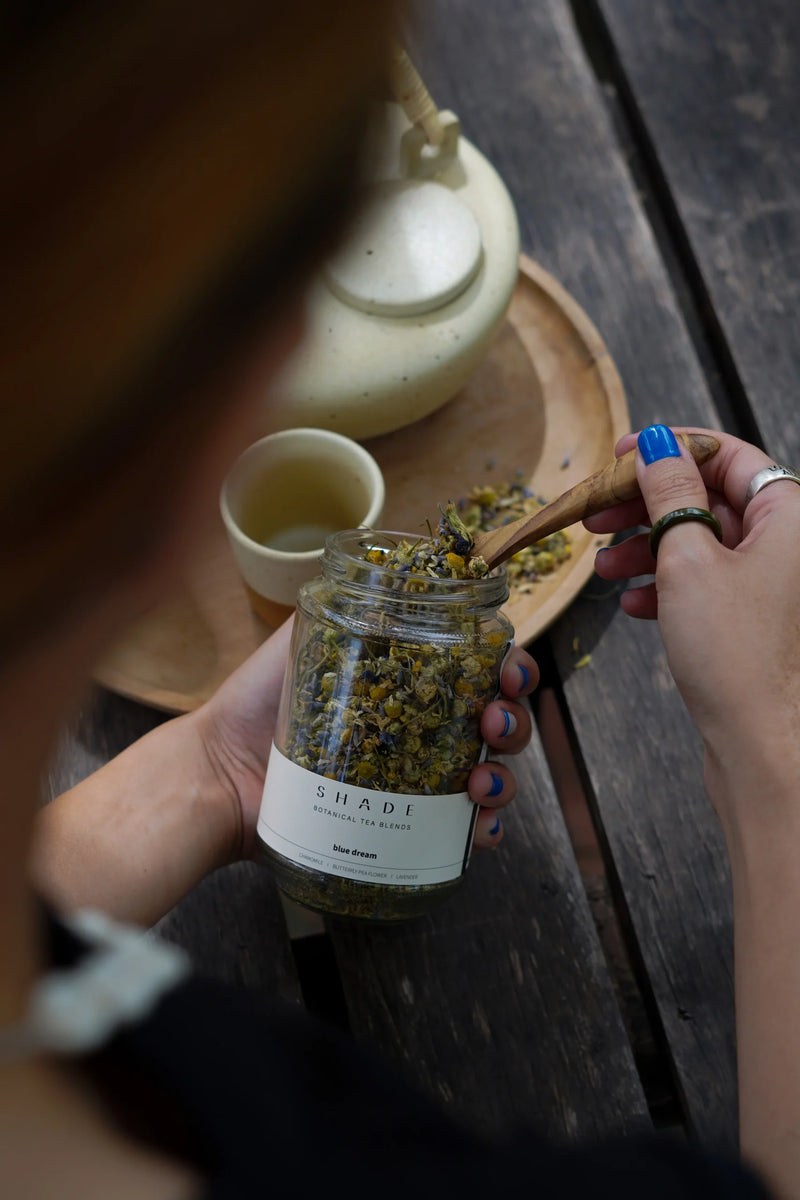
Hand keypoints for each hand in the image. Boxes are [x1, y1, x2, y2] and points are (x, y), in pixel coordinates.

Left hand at [198, 621, 537, 858]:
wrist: (219, 772)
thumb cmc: (254, 702)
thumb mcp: (305, 637)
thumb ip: (352, 603)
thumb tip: (402, 561)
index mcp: (408, 682)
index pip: (477, 670)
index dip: (509, 668)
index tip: (509, 670)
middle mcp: (420, 729)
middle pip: (494, 723)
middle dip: (512, 721)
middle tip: (494, 722)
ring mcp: (415, 780)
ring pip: (488, 776)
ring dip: (504, 778)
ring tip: (481, 782)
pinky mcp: (401, 827)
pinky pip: (457, 832)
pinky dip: (481, 830)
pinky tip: (477, 828)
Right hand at [584, 424, 799, 817]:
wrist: (760, 745)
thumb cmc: (736, 655)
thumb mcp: (687, 558)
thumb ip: (669, 494)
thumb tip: (657, 447)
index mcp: (788, 514)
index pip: (728, 455)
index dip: (672, 448)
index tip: (623, 455)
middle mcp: (786, 545)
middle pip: (709, 499)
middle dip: (647, 505)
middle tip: (596, 512)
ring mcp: (769, 585)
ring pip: (700, 544)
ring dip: (647, 549)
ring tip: (603, 566)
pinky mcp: (750, 621)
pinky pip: (703, 584)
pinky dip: (665, 586)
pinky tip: (633, 604)